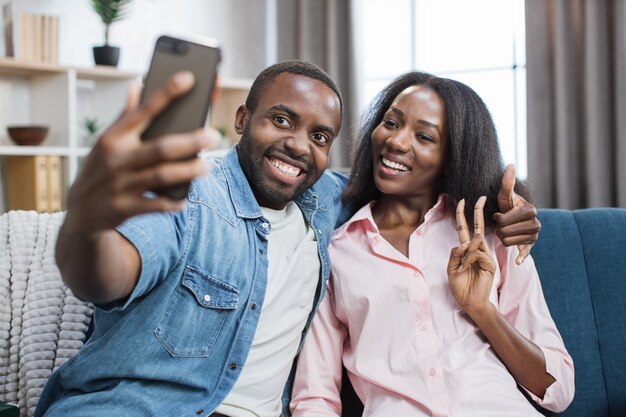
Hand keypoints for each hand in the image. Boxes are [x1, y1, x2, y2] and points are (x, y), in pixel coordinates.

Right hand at [65, 71, 218, 233]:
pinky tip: (185, 198)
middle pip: (161, 147)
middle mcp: (116, 158)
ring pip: (162, 175)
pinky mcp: (125, 208)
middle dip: (191, 141)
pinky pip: (156, 205)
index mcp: (113, 137)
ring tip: (208, 166)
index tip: (188, 78)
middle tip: (214, 136)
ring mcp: (120, 184)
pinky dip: (172, 201)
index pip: (143, 110)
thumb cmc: (101, 169)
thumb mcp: (106, 142)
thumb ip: (126, 116)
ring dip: (188, 171)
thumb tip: (138, 85)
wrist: (81, 211)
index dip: (166, 93)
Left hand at [447, 196, 495, 317]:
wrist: (469, 302)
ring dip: (465, 252)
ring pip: (475, 242)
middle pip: (478, 227)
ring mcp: (485, 256)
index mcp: (466, 250)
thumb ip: (455, 254)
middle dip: (478, 211)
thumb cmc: (460, 286)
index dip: (462, 215)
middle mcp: (477, 250)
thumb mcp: (451, 268)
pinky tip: (467, 269)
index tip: (462, 201)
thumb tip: (464, 242)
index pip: (464, 229)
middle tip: (482, 197)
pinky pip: (477, 254)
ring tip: (463, 267)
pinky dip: (469, 260)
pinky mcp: (490, 263)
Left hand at [494, 164, 540, 263]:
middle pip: (506, 232)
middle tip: (501, 226)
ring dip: (503, 238)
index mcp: (530, 210)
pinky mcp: (532, 246)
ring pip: (508, 242)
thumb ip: (507, 182)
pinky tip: (517, 261)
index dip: (498, 218)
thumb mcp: (505, 196)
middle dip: (499, 229)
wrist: (514, 219)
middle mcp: (536, 223)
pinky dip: (521, 257)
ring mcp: (535, 236)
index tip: (499, 216)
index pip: (504, 219)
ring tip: (505, 232)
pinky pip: (524, 253)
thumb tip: (510, 164)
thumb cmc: (507, 206)